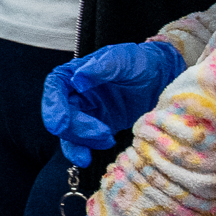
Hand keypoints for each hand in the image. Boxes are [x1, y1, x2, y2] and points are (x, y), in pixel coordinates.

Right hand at [42, 41, 182, 163]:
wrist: (161, 79)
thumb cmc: (141, 63)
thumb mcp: (124, 59)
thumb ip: (102, 66)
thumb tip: (78, 78)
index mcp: (76, 73)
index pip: (55, 87)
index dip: (53, 105)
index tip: (61, 123)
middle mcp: (76, 94)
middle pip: (60, 114)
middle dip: (74, 128)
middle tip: (101, 133)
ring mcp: (85, 113)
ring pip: (68, 132)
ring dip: (80, 142)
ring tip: (107, 140)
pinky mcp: (95, 128)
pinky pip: (82, 142)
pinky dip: (83, 150)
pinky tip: (90, 156)